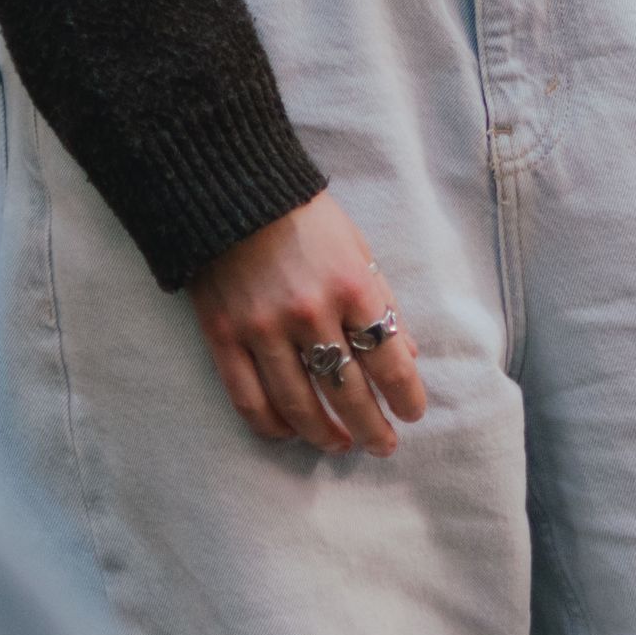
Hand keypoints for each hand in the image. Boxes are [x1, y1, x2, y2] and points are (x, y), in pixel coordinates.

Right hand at [190, 193, 427, 461]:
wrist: (227, 189)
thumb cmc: (302, 218)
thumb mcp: (357, 248)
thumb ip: (381, 302)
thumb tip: (409, 354)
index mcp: (352, 287)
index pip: (389, 362)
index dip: (406, 397)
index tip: (412, 415)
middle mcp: (310, 313)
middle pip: (348, 392)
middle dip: (372, 427)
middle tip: (383, 446)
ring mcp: (263, 328)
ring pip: (298, 405)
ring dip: (324, 434)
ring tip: (339, 445)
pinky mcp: (223, 336)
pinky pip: (249, 398)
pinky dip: (270, 425)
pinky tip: (288, 433)